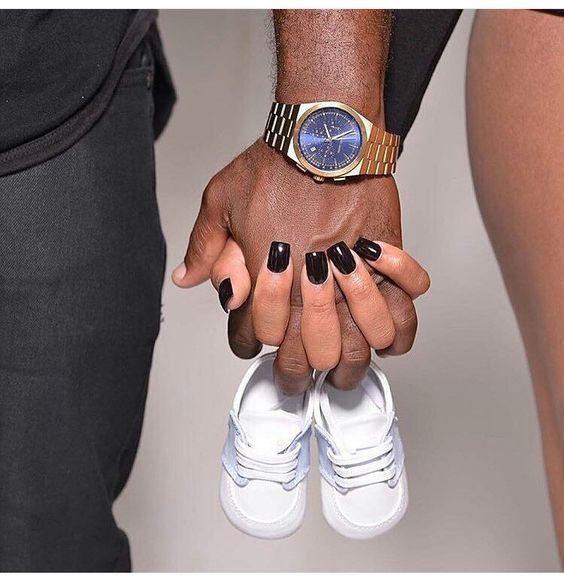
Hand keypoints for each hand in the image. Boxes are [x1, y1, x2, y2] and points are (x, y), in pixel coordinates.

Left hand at [172, 138, 415, 392]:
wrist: (323, 135)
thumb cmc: (274, 165)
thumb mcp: (221, 200)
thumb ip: (203, 245)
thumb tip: (186, 279)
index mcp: (265, 281)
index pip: (252, 337)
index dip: (248, 348)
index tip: (252, 350)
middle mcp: (308, 290)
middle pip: (306, 359)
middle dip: (298, 377)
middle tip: (298, 383)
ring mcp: (351, 280)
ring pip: (357, 350)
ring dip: (351, 369)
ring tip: (346, 376)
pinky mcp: (387, 264)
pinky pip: (403, 314)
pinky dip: (400, 335)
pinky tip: (390, 344)